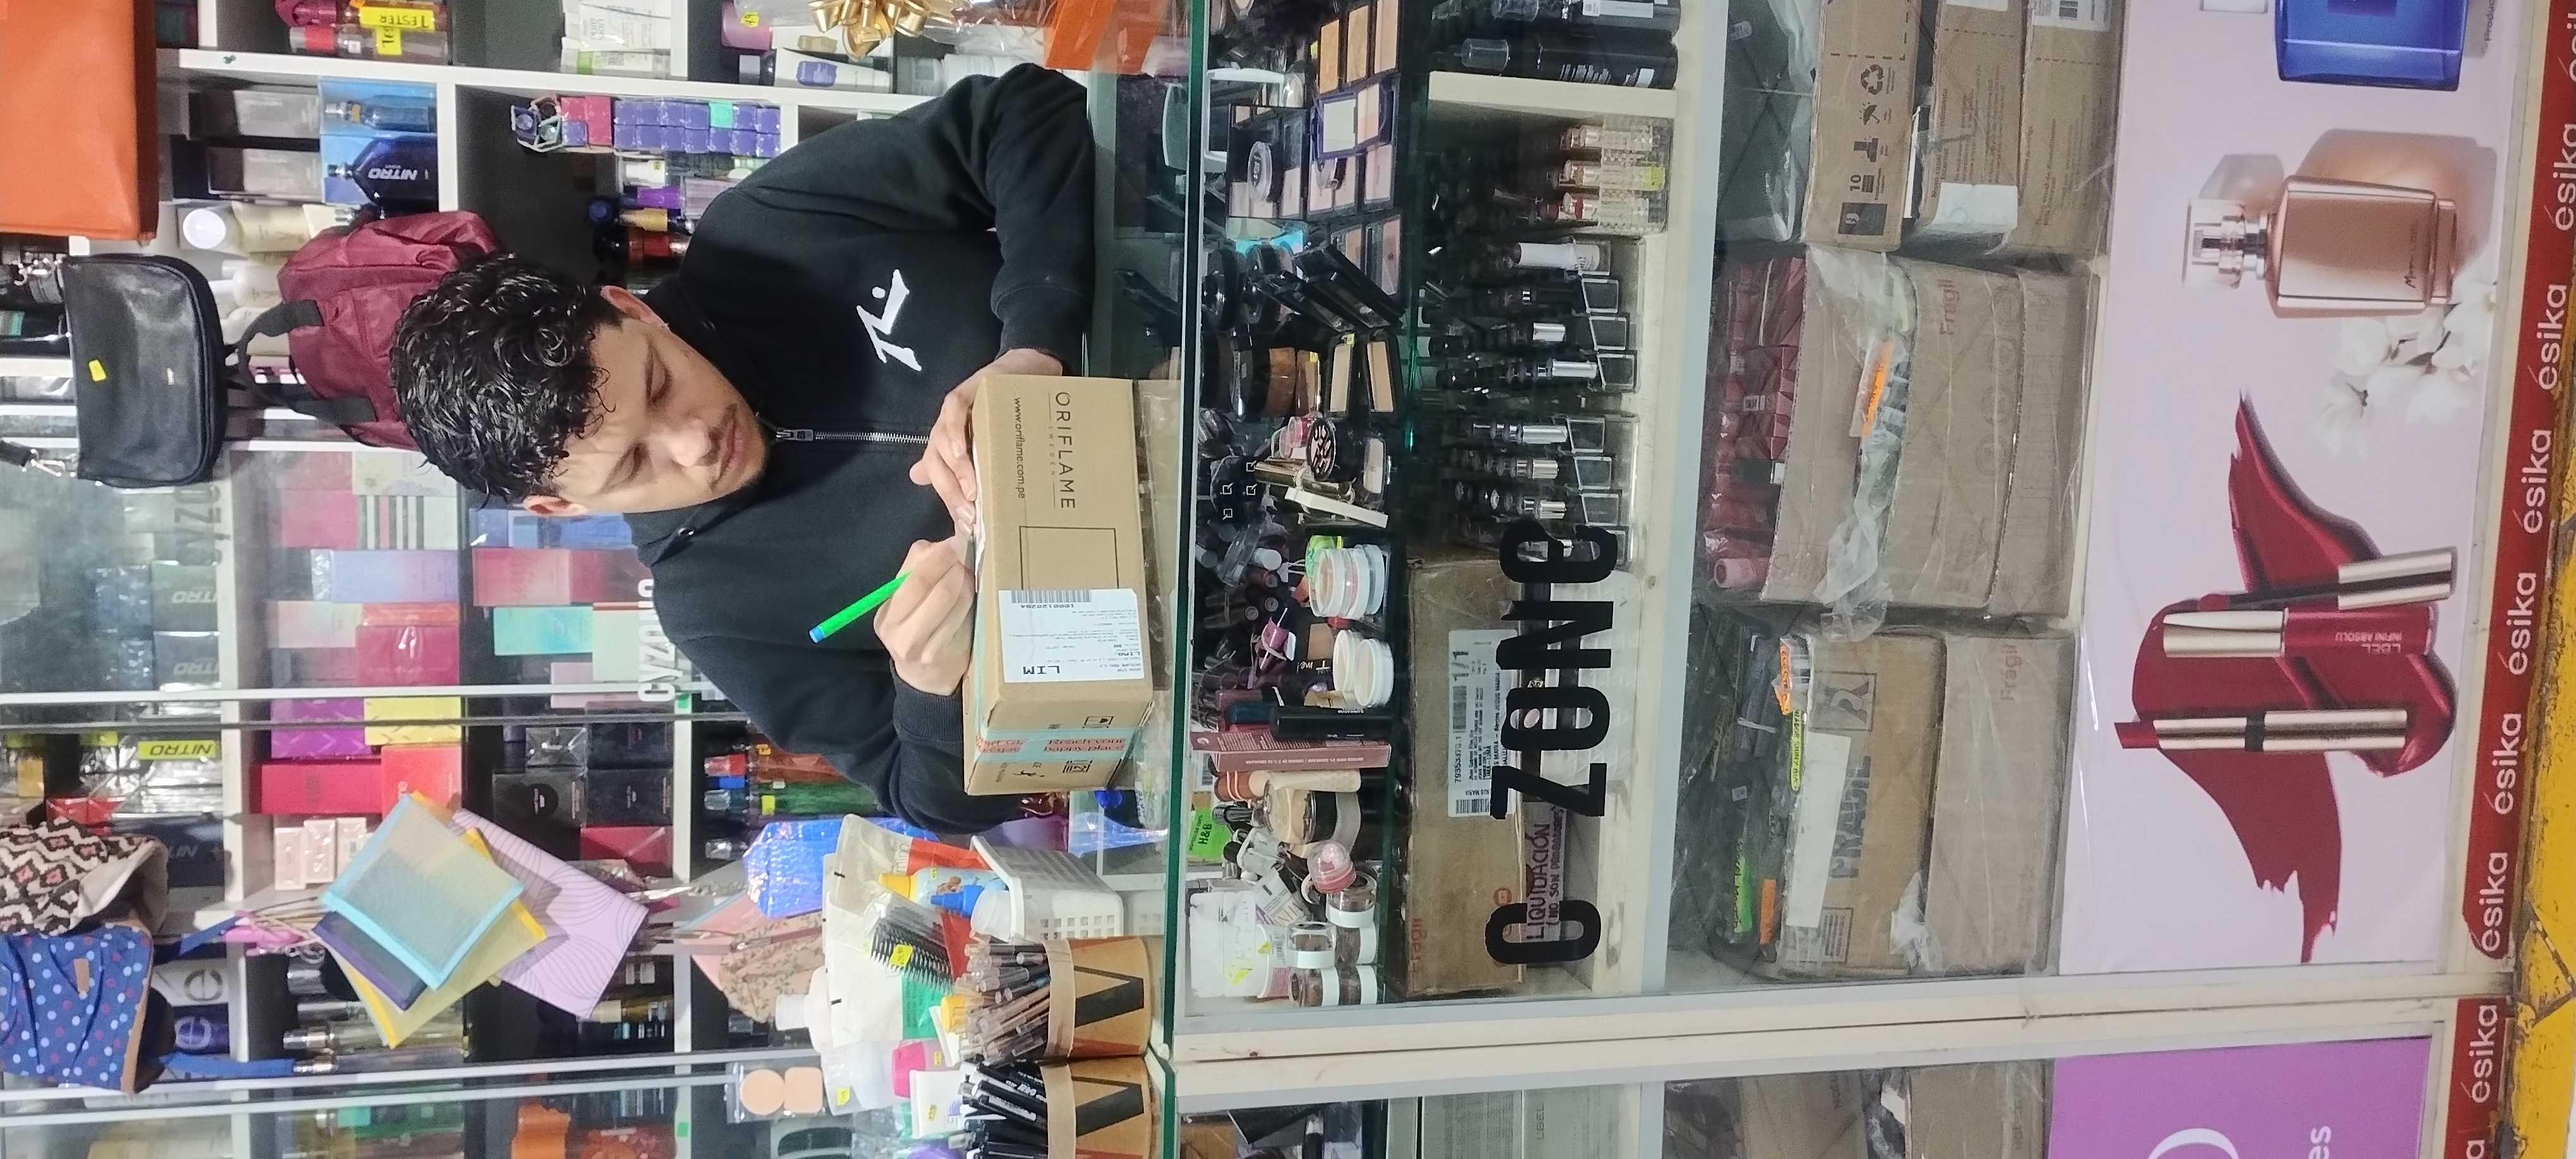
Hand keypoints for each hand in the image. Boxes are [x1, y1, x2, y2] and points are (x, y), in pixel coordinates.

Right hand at [879, 537, 975, 695]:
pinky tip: (974, 595)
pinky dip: (971, 600)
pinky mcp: (945, 654)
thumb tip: (945, 542)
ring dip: (966, 580)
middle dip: (952, 563)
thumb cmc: (922, 632)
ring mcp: (921, 645)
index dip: (937, 554)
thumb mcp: (910, 604)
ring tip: (970, 574)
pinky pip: (963, 616)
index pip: (911, 575)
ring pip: (951, 597)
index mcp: (887, 613)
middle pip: (929, 584)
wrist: (927, 679)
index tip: (955, 540)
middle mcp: (897, 631)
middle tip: (967, 553)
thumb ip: (920, 571)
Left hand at [911, 348, 1062, 529]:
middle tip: (971, 517)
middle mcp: (944, 431)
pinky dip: (953, 432)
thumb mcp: (992, 445)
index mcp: (948, 446)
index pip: (939, 477)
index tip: (967, 527)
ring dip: (955, 470)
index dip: (949, 502)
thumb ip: (973, 469)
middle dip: (950, 493)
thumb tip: (943, 491)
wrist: (1026, 370)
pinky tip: (960, 451)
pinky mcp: (964, 391)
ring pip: (941, 443)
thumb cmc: (1011, 412)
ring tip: (972, 492)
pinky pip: (952, 413)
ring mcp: (952, 412)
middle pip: (936, 464)